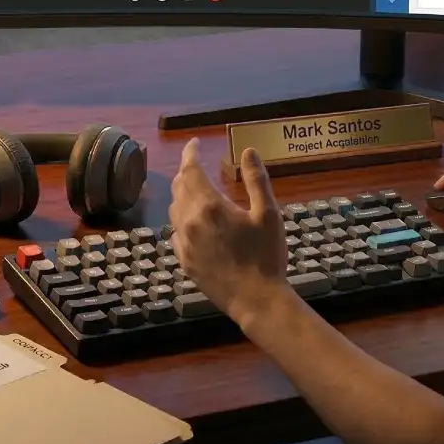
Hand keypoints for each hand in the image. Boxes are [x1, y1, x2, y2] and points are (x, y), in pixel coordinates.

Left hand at [168, 139, 287, 323]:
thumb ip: (256, 179)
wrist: (256, 300)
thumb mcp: (268, 214)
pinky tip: (195, 222)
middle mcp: (189, 221)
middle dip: (187, 171)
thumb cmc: (266, 256)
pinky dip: (182, 219)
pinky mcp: (184, 261)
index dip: (190, 152)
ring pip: (175, 209)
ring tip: (196, 189)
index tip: (194, 143)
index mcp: (209, 206)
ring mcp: (183, 243)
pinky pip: (176, 231)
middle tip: (197, 163)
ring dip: (183, 194)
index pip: (190, 169)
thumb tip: (249, 151)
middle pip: (179, 187)